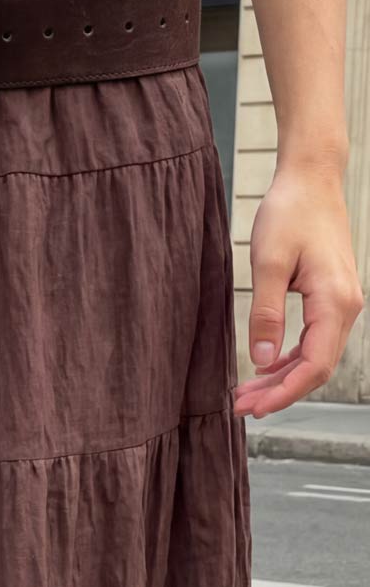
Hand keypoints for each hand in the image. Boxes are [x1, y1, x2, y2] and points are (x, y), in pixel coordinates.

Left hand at [234, 159, 363, 418]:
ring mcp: (340, 302)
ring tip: (246, 393)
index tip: (253, 409)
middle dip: (279, 392)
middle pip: (316, 368)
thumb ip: (266, 313)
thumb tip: (261, 359)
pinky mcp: (330, 297)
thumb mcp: (269, 263)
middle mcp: (345, 306)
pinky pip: (313, 339)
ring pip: (314, 356)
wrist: (311, 178)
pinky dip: (288, 358)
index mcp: (334, 302)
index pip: (314, 366)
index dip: (284, 393)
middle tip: (240, 407)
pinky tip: (264, 366)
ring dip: (281, 377)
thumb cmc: (290, 212)